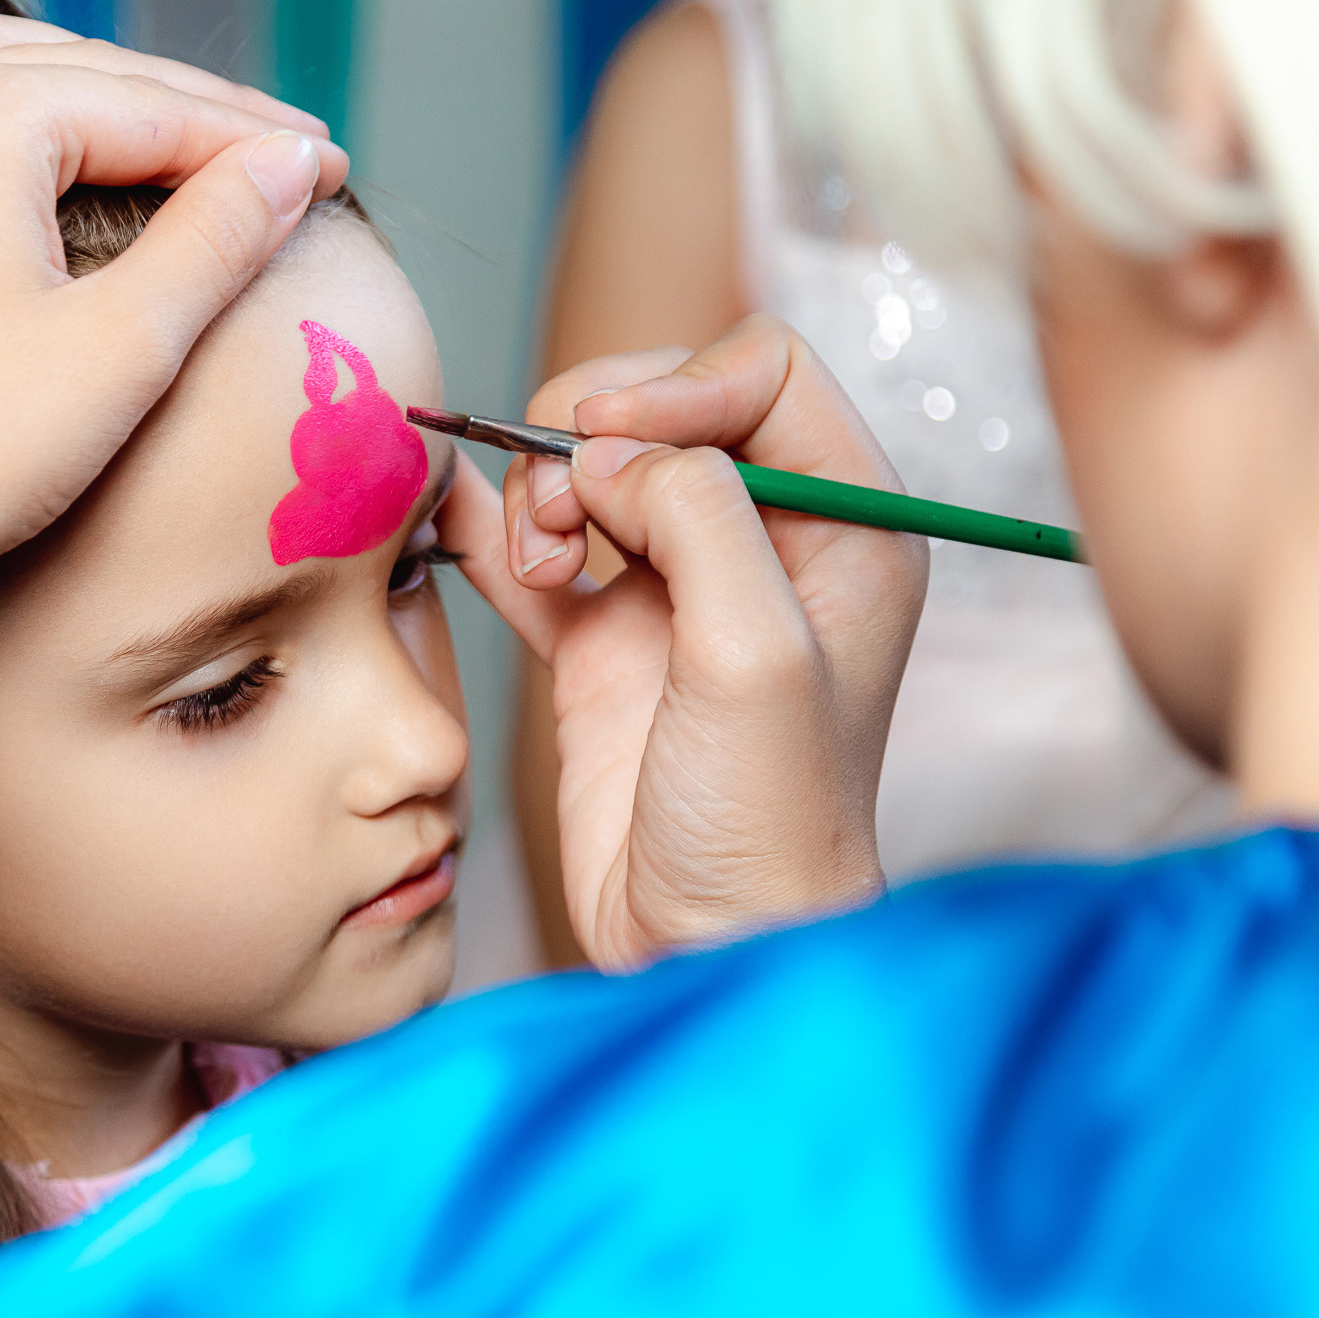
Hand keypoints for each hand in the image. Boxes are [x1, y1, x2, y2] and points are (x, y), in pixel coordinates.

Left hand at [0, 8, 349, 603]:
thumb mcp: (119, 352)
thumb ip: (215, 239)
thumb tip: (286, 164)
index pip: (147, 105)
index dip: (252, 140)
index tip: (332, 170)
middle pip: (66, 68)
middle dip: (173, 104)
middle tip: (268, 150)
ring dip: (77, 94)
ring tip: (162, 136)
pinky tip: (28, 176)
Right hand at [443, 316, 923, 968]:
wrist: (701, 947)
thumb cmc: (766, 823)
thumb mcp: (758, 654)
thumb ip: (699, 517)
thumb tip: (608, 451)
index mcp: (848, 525)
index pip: (764, 370)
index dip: (676, 385)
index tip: (607, 444)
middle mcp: (765, 541)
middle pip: (662, 407)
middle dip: (594, 442)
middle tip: (565, 520)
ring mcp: (677, 587)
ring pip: (591, 467)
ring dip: (542, 494)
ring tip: (540, 568)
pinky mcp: (602, 638)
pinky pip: (534, 542)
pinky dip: (493, 526)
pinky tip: (470, 533)